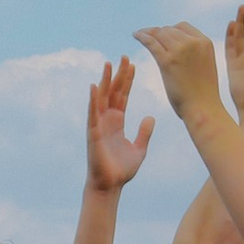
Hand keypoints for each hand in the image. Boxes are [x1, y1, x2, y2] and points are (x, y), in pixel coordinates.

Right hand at [83, 56, 152, 195]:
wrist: (111, 186)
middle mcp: (107, 120)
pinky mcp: (93, 134)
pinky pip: (93, 114)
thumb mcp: (139, 149)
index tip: (132, 64)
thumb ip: (144, 133)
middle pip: (113, 92)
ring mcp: (99, 125)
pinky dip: (93, 100)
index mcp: (117, 122)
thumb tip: (150, 117)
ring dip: (104, 81)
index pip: (122, 96)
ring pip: (102, 98)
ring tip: (108, 64)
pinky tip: (94, 87)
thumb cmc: (122, 170)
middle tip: (123, 56)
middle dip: (118, 75)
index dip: (127, 81)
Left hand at [137, 22, 229, 131]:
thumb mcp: (204, 64)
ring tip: (139, 34)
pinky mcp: (167, 60)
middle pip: (169, 29)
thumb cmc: (203, 93)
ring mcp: (180, 50)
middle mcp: (193, 42)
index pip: (182, 26)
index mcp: (205, 42)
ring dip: (148, 33)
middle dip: (158, 33)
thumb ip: (194, 52)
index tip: (162, 35)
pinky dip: (141, 36)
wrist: (203, 108)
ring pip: (159, 34)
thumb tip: (178, 47)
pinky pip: (151, 42)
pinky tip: (135, 35)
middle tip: (149, 36)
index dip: (171, 30)